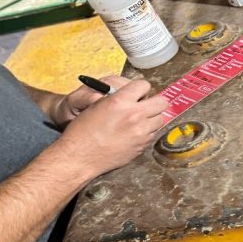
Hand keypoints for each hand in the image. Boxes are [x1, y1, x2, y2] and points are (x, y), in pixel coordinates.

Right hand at [49, 79, 169, 179]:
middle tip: (144, 105)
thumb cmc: (83, 130)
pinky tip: (135, 132)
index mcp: (121, 101)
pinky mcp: (141, 146)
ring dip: (152, 117)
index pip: (144, 85)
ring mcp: (140, 133)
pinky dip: (148, 131)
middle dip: (154, 101)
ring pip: (160, 119)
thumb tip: (131, 95)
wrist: (80, 156)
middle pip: (161, 102)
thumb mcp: (97, 105)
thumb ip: (118, 98)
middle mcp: (134, 115)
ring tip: (140, 120)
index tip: (137, 92)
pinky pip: (153, 134)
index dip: (140, 88)